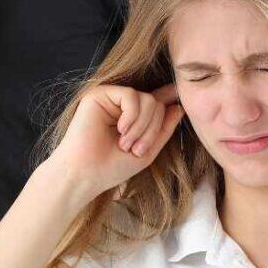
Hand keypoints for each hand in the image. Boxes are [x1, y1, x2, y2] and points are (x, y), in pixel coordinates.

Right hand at [50, 84, 184, 199]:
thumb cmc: (112, 167)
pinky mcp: (100, 94)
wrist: (85, 174)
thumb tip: (179, 108)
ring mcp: (111, 98)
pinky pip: (131, 95)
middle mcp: (122, 105)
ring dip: (143, 126)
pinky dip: (132, 116)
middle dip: (152, 129)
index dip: (169, 97)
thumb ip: (163, 130)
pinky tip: (121, 130)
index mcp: (133, 118)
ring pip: (147, 99)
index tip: (182, 93)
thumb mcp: (147, 151)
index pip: (155, 103)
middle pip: (156, 103)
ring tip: (126, 144)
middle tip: (136, 149)